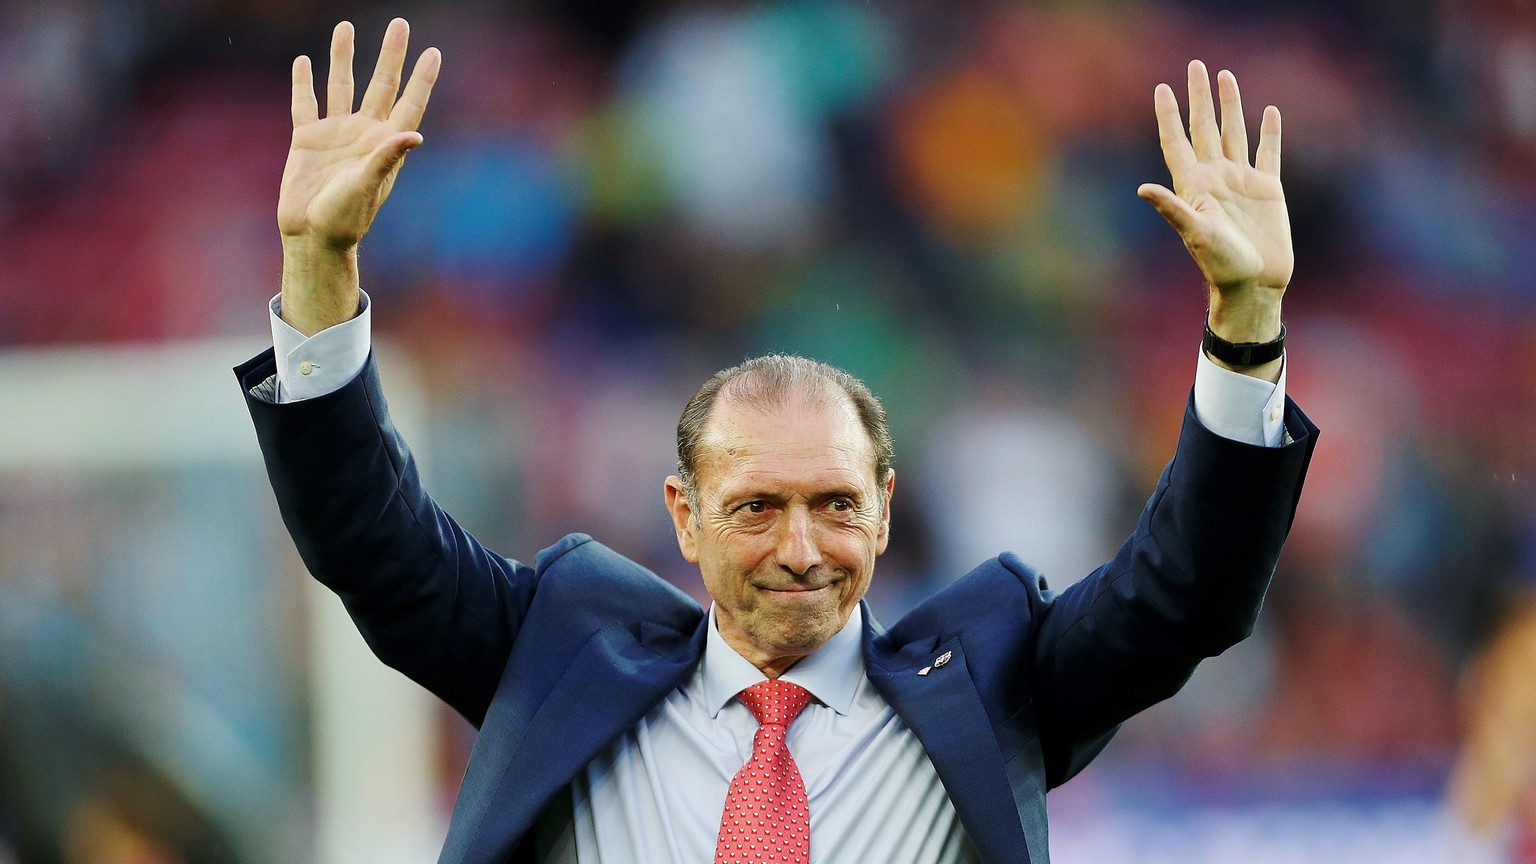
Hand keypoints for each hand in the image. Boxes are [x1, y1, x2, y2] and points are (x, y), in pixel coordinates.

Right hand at [277, 19, 439, 334]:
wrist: (311, 235)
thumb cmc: (346, 217)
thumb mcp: (369, 186)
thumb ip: (387, 158)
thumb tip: (414, 134)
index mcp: (385, 144)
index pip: (408, 102)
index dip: (421, 78)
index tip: (433, 51)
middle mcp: (363, 133)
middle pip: (380, 84)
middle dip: (390, 55)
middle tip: (400, 23)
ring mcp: (335, 134)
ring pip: (341, 85)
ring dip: (344, 57)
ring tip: (345, 27)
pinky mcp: (307, 140)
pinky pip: (305, 103)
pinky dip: (304, 82)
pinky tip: (305, 62)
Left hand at [1138, 61, 1290, 345]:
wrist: (1254, 285)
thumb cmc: (1220, 264)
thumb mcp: (1195, 234)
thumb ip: (1172, 209)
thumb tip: (1142, 189)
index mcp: (1194, 185)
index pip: (1177, 141)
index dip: (1169, 115)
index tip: (1161, 88)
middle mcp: (1215, 178)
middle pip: (1204, 128)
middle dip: (1199, 98)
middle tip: (1195, 66)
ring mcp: (1241, 181)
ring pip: (1234, 132)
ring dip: (1230, 106)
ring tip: (1226, 76)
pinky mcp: (1268, 190)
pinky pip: (1268, 153)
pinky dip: (1269, 132)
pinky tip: (1269, 112)